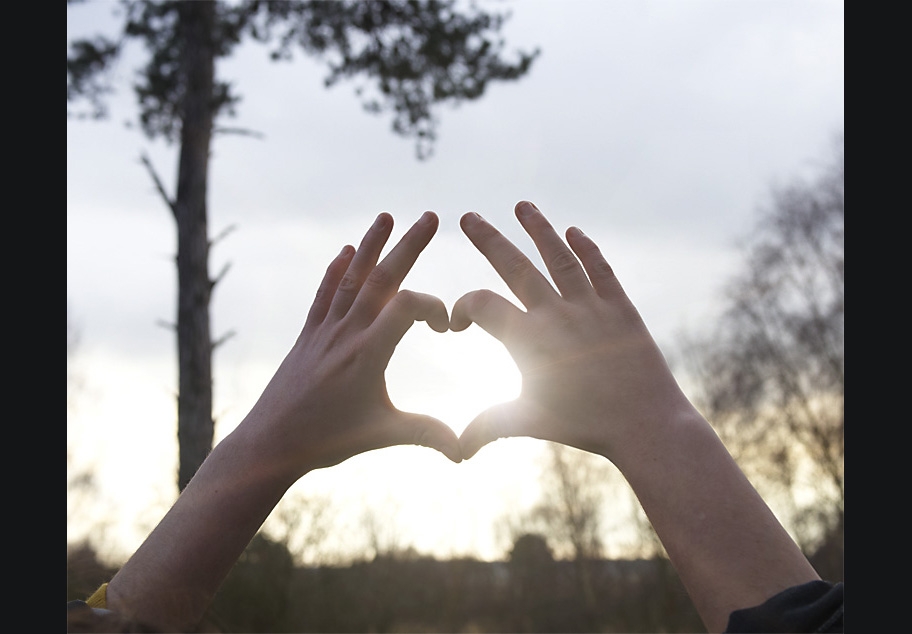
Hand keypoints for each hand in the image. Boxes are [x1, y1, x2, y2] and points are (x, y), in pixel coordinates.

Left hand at [244, 210, 460, 478]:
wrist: (271, 442)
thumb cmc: (328, 440)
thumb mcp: (383, 435)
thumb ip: (426, 434)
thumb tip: (465, 449)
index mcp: (368, 354)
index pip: (405, 307)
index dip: (433, 306)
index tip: (447, 326)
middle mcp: (346, 334)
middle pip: (380, 279)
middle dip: (408, 246)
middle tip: (429, 216)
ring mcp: (324, 331)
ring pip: (351, 279)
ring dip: (370, 245)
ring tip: (386, 217)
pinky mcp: (308, 335)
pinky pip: (325, 295)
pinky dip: (337, 271)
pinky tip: (346, 252)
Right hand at [451, 201, 696, 463]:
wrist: (646, 425)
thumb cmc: (584, 426)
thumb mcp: (530, 421)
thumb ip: (490, 424)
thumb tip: (457, 449)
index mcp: (529, 341)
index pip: (482, 305)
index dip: (461, 307)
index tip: (458, 323)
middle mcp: (557, 315)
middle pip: (515, 266)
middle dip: (488, 239)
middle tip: (468, 216)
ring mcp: (591, 307)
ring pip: (559, 257)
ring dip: (539, 229)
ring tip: (522, 206)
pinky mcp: (621, 307)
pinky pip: (600, 270)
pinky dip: (586, 248)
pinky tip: (574, 232)